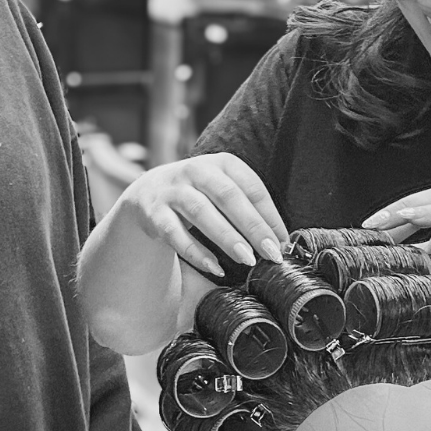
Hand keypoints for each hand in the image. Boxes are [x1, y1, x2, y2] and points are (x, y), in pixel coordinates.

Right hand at [116, 153, 288, 279]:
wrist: (148, 193)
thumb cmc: (198, 195)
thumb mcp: (222, 189)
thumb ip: (248, 208)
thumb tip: (279, 241)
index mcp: (221, 163)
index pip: (251, 187)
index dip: (270, 215)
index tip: (283, 242)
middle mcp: (195, 170)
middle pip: (228, 196)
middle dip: (253, 227)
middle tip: (272, 253)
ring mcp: (172, 190)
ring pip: (201, 211)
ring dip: (227, 237)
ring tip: (247, 260)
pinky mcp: (153, 212)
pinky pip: (175, 233)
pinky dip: (196, 252)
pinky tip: (214, 267)